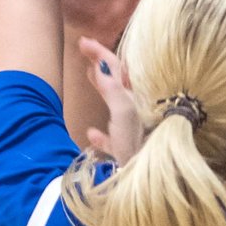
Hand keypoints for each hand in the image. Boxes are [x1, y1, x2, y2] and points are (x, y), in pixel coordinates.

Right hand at [76, 37, 143, 162]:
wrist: (144, 183)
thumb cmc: (137, 146)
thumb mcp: (124, 112)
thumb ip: (112, 89)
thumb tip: (100, 64)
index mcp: (136, 99)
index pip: (117, 68)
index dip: (100, 52)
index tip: (81, 41)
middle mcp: (137, 112)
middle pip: (116, 82)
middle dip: (100, 65)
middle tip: (82, 49)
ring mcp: (132, 132)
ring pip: (116, 105)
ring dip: (102, 89)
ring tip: (89, 76)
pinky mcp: (127, 153)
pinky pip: (113, 138)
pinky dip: (102, 134)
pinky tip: (92, 134)